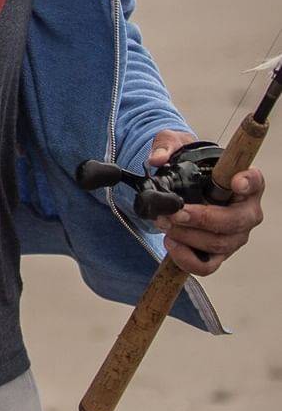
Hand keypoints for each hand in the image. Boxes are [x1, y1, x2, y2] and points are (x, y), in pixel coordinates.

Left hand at [147, 129, 264, 274]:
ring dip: (187, 236)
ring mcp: (234, 236)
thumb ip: (165, 145)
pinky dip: (186, 258)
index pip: (254, 181)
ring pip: (218, 244)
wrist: (181, 187)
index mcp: (244, 182)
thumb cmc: (189, 165)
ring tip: (164, 224)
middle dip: (201, 219)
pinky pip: (207, 266)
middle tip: (175, 213)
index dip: (248, 182)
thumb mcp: (175, 145)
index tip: (236, 182)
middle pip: (234, 221)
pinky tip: (170, 243)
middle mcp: (246, 212)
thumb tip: (157, 159)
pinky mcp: (219, 254)